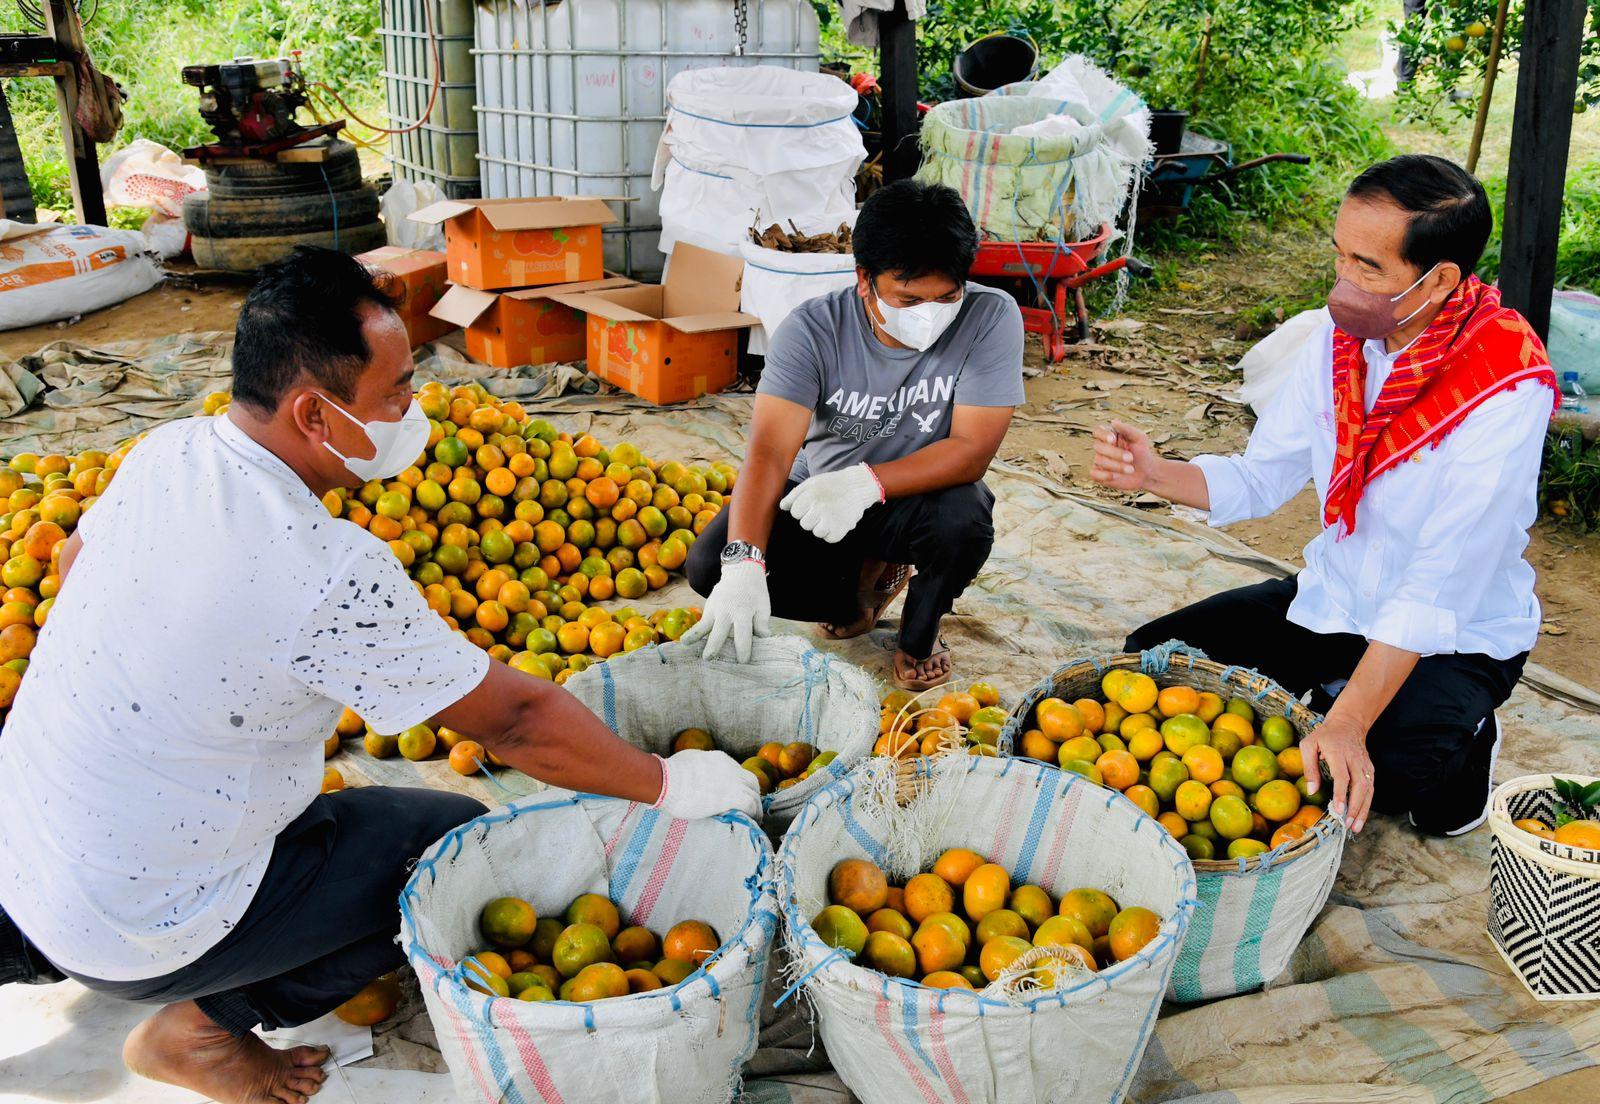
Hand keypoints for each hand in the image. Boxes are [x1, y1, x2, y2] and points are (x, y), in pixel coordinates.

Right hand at [653, 749, 762, 819]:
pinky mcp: (732, 797)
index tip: (735, 794)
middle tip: (748, 806)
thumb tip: (693, 772)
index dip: (738, 784)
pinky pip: (750, 805)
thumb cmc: (670, 773)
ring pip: (754, 793)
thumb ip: (697, 766)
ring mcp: (733, 782)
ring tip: (753, 817)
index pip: (736, 771)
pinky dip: (753, 813)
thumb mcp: (688, 761)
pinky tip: (751, 821)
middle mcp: (730, 768)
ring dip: (755, 806)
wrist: (668, 781)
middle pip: (750, 780)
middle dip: (751, 793)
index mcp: (720, 759)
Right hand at [681, 559, 770, 662]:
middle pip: (720, 630)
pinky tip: (685, 641)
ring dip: (695, 635)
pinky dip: (693, 631)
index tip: (743, 661)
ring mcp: (715, 608)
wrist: (741, 572)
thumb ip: (762, 622)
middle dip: (714, 644)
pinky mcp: (708, 608)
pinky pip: (700, 622)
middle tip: (709, 658)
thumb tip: (764, 638)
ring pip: (704, 624)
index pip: (743, 632)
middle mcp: (727, 611)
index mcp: (744, 611)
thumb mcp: (763, 606)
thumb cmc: (755, 593)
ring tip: (686, 644)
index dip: (743, 647)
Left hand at [779, 464, 882, 543]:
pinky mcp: (841, 529)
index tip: (812, 504)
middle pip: (804, 524)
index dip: (802, 509)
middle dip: (811, 518)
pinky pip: (829, 538)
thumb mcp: (811, 483)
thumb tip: (783, 507)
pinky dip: (833, 532)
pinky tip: (837, 521)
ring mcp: (831, 520)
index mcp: (810, 496)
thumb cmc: (832, 484)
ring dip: (822, 526)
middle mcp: (819, 508)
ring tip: (830, 515)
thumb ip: (794, 495)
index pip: (795, 513)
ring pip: (816, 532)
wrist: (858, 486)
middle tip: (823, 509)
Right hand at [1089, 420, 1158, 491]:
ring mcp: (1099, 461)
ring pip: (1099, 461)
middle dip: (1115, 453)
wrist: (1146, 472)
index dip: (1102, 435)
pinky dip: (1105, 475)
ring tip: (1131, 469)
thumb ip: (1127, 429)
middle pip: (1098, 447)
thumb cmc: (1141, 452)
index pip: (1098, 431)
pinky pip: (1094, 474)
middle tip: (1131, 458)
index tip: (1113, 440)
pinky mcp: (1098, 474)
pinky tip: (1116, 476)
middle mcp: (1102, 447)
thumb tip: (1114, 422)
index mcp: (1109, 436)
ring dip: (1116, 466)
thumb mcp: (1139, 438)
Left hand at [1301, 713, 1374, 832]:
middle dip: (1355, 807)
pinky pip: (1371, 789)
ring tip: (1355, 826)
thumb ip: (1309, 768)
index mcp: (1338, 753)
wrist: (1348, 724)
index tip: (1338, 809)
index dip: (1341, 793)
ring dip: (1363, 809)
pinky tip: (1361, 816)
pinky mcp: (1370, 769)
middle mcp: (1355, 760)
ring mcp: (1365, 765)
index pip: (1342, 776)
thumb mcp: (1309, 745)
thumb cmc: (1324, 735)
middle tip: (1348, 824)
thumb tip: (1312, 791)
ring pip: (1368, 790)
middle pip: (1359, 786)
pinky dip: (1367, 804)